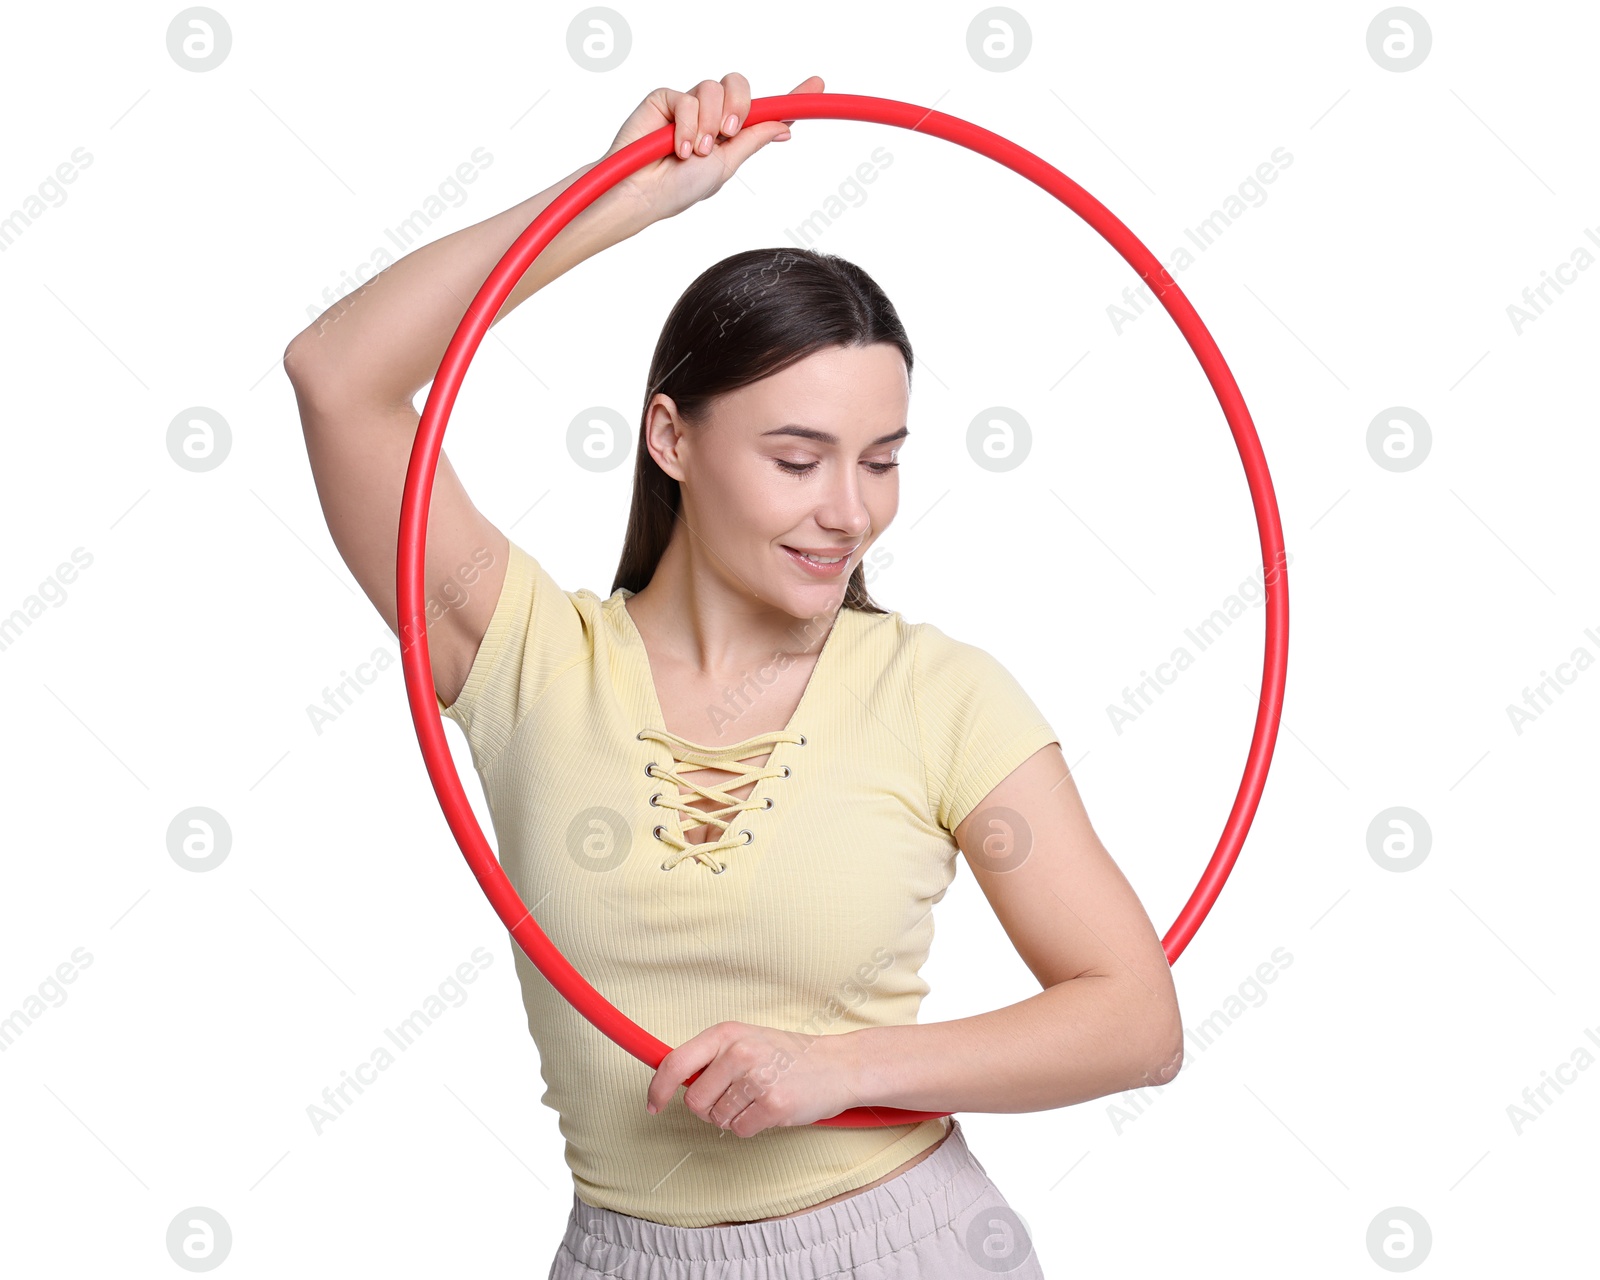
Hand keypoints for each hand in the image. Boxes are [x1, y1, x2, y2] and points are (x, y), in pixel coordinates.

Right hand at [600, 73, 823, 224]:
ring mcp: (688, 105)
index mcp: (730, 133)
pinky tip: (677, 146)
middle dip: (739, 106)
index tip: (818, 84)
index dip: (791, 97)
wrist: (643, 193)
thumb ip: (752, 139)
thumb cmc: (679, 188)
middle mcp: (711, 115)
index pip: (764, 109)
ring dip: (708, 123)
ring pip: (713, 88)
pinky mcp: (665, 99)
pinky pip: (686, 96)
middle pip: (739, 85)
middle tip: (728, 133)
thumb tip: (785, 126)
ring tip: (695, 151)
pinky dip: (686, 124)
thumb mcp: (726, 165)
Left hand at [645, 1020, 857, 1136]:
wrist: (837, 1065)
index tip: (653, 1105)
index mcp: (727, 1032)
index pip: (675, 1062)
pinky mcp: (773, 1105)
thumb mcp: (746, 1040)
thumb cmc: (787, 1055)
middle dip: (709, 1108)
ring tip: (759, 1097)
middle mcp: (739, 1052)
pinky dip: (752, 1126)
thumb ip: (711, 1057)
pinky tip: (771, 1108)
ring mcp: (757, 1078)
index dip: (658, 1088)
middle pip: (695, 1101)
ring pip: (718, 1119)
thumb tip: (672, 1083)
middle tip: (734, 1098)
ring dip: (734, 1117)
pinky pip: (740, 1130)